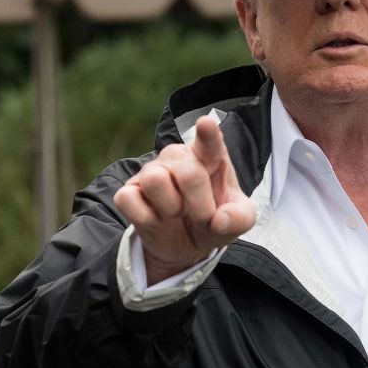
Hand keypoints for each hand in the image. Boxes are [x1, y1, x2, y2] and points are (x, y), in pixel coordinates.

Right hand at [113, 115, 256, 284]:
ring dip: (171, 207)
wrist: (187, 244)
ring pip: (155, 180)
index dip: (207, 133)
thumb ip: (239, 218)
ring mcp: (150, 171)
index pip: (209, 141)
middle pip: (189, 173)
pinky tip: (155, 220)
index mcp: (209, 156)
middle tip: (204, 217)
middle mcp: (178, 157)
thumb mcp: (238, 221)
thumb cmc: (214, 219)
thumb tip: (219, 221)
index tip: (206, 123)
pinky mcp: (128, 191)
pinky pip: (128, 200)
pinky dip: (145, 218)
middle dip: (201, 206)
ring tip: (177, 212)